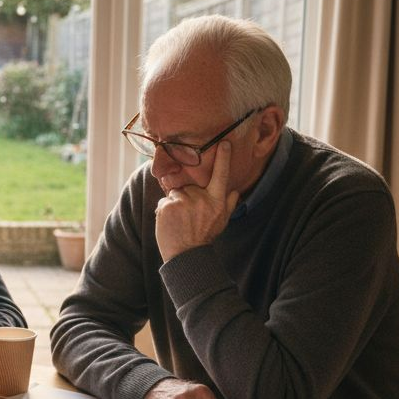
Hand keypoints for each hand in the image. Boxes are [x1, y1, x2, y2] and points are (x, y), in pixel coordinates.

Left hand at [154, 141, 240, 261]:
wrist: (186, 256)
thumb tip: (234, 190)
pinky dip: (165, 211)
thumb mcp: (222, 221)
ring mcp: (184, 202)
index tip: (224, 143)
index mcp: (216, 201)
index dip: (223, 158)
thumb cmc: (204, 237)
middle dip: (187, 197)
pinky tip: (170, 223)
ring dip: (175, 205)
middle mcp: (201, 199)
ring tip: (179, 222)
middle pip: (190, 186)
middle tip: (188, 217)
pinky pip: (164, 202)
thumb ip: (228, 203)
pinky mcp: (168, 206)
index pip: (221, 176)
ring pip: (176, 193)